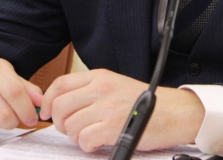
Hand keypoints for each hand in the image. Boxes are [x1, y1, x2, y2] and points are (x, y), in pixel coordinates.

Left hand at [41, 68, 204, 152]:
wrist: (174, 112)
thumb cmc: (146, 103)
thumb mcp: (116, 85)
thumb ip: (91, 91)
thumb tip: (62, 104)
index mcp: (100, 77)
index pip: (60, 85)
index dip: (48, 101)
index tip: (48, 112)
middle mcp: (101, 88)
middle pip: (60, 106)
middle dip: (60, 123)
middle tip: (71, 129)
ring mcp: (107, 107)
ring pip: (70, 125)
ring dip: (76, 136)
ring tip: (90, 136)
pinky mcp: (113, 126)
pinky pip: (84, 139)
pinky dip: (88, 145)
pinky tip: (99, 143)